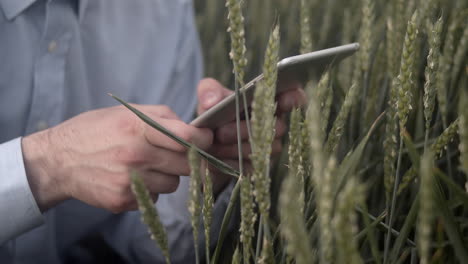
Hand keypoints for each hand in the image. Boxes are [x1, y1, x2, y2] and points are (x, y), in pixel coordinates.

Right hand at [22, 105, 212, 212]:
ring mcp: (129, 181)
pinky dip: (150, 189)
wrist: (59, 159)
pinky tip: (133, 178)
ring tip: (147, 165)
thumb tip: (194, 130)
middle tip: (175, 154)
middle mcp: (136, 155)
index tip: (206, 140)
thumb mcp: (128, 111)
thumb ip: (163, 117)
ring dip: (167, 176)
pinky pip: (155, 197)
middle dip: (188, 159)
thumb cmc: (97, 130)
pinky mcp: (123, 200)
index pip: (188, 139)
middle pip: (187, 165)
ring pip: (174, 184)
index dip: (204, 140)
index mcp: (139, 127)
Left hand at [197, 78, 306, 192]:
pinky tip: (216, 158)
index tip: (284, 101)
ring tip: (215, 143)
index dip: (294, 98)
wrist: (205, 144)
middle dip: (246, 130)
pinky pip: (249, 167)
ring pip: (262, 149)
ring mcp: (269, 148)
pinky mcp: (258, 168)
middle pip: (277, 127)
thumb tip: (213, 102)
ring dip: (236, 147)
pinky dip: (229, 162)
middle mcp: (274, 125)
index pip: (293, 97)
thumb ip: (209, 91)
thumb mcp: (209, 97)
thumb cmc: (215, 114)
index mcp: (268, 102)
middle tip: (221, 131)